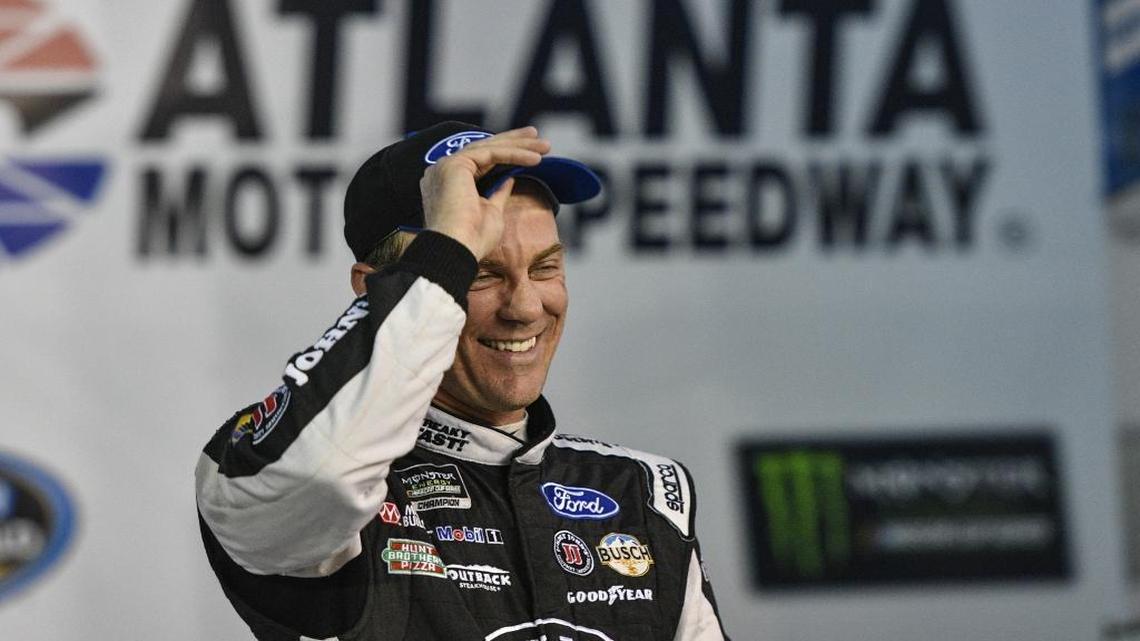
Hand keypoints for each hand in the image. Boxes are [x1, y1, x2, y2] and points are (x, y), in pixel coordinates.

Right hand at [419, 127, 550, 259]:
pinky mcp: (455, 164)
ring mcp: (446, 166)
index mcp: (449, 183)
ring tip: (545, 146)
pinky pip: (491, 154)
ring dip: (519, 145)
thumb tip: (509, 178)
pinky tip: (536, 159)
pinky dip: (514, 154)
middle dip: (515, 142)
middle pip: (485, 149)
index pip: (481, 161)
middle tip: (539, 137)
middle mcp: (443, 171)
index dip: (507, 154)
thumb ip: (498, 193)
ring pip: (489, 148)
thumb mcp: (492, 212)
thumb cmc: (473, 240)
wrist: (457, 251)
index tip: (532, 153)